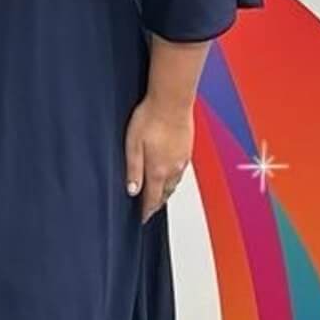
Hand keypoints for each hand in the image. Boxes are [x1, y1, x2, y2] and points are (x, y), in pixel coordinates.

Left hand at [125, 97, 193, 223]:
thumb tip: (131, 190)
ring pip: (174, 183)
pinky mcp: (187, 150)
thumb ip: (133, 169)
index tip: (142, 218)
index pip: (152, 198)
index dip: (146, 210)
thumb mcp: (132, 145)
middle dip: (156, 202)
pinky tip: (170, 173)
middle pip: (165, 193)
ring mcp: (182, 159)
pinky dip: (174, 178)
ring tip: (159, 194)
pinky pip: (180, 171)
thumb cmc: (150, 118)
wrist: (172, 101)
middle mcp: (173, 168)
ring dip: (166, 191)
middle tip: (149, 208)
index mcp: (158, 170)